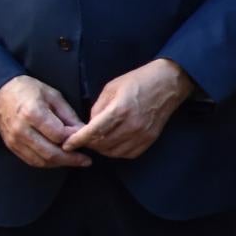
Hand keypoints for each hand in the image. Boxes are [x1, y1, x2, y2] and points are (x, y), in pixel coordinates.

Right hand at [0, 75, 90, 169]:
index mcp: (33, 113)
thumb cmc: (28, 90)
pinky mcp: (11, 146)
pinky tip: (59, 159)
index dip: (74, 139)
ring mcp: (15, 140)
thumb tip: (83, 131)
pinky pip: (32, 161)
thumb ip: (68, 115)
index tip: (84, 138)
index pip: (58, 135)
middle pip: (50, 153)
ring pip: (41, 161)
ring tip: (75, 161)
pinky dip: (47, 163)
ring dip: (60, 163)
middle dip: (71, 159)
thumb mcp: (53, 95)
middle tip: (86, 160)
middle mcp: (22, 130)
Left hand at [63, 58, 192, 159]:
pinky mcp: (150, 139)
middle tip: (82, 139)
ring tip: (97, 140)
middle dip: (88, 144)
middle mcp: (132, 125)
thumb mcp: (111, 88)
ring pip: (114, 152)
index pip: (93, 132)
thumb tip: (89, 125)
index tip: (67, 144)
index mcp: (120, 110)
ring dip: (102, 149)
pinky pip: (128, 154)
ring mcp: (142, 134)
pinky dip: (117, 152)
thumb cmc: (138, 81)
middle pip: (102, 144)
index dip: (77, 140)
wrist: (168, 83)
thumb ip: (98, 108)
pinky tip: (113, 143)